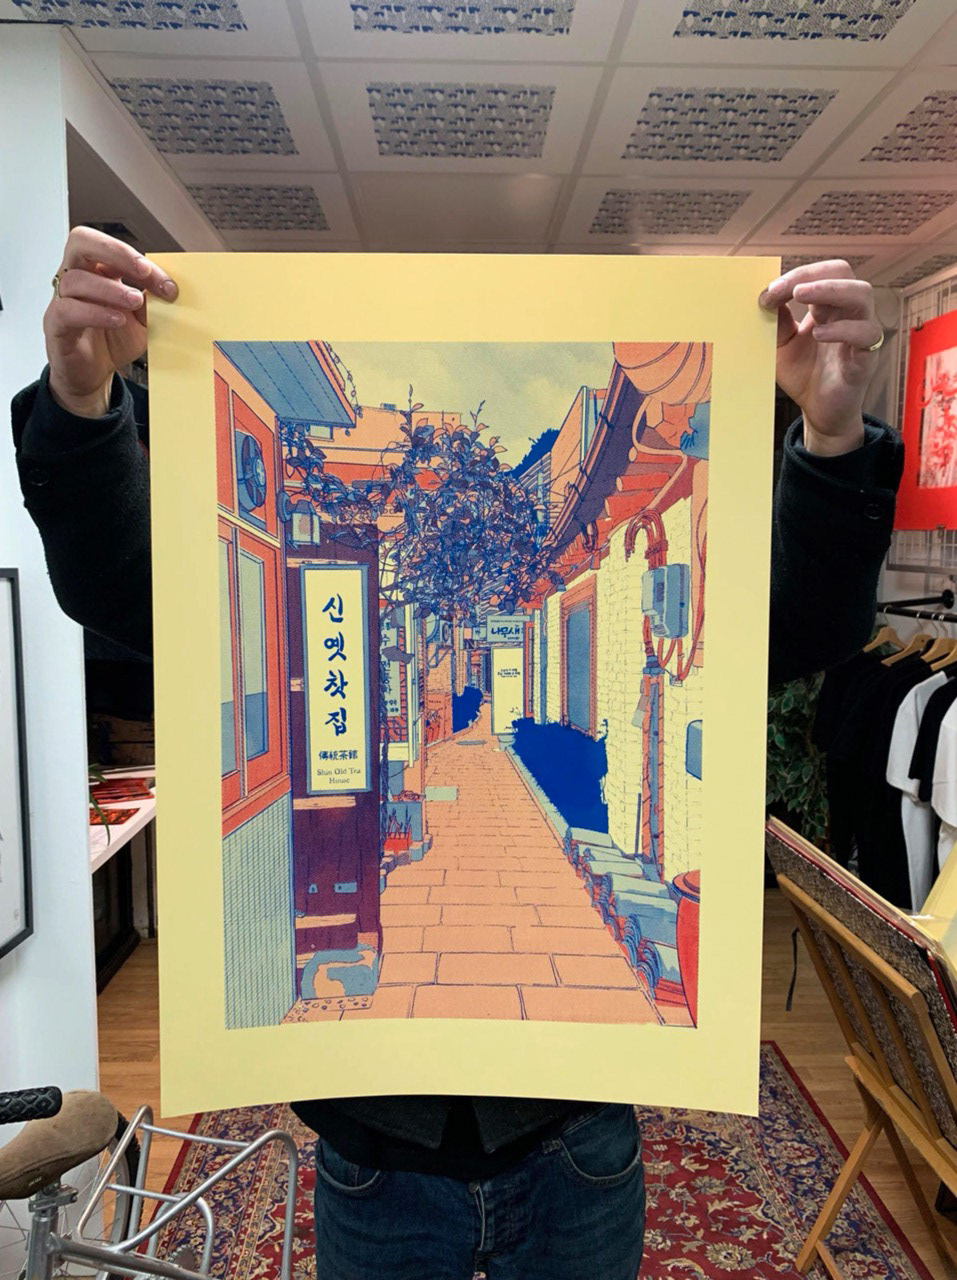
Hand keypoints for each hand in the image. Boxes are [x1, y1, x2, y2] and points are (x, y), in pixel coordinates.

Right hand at [44, 226, 177, 417]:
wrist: (94, 374)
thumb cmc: (113, 342)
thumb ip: (152, 304)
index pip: (111, 248)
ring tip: (135, 301)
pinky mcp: (56, 325)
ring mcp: (63, 300)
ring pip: (75, 279)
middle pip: (81, 242)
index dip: (138, 259)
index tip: (166, 283)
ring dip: (110, 288)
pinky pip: (67, 311)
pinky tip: (117, 320)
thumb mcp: (142, 322)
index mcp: (97, 271)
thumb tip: (169, 288)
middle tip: (143, 271)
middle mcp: (77, 279)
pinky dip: (95, 313)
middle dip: (116, 252)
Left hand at [759, 260, 881, 455]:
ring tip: (802, 296)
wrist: (817, 411)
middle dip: (814, 275)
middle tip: (788, 288)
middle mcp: (846, 312)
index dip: (796, 276)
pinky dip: (843, 329)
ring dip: (830, 290)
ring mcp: (860, 332)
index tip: (768, 291)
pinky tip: (819, 334)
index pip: (819, 274)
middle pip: (843, 273)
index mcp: (826, 306)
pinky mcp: (867, 356)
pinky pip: (865, 334)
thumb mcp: (781, 345)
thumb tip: (767, 294)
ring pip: (862, 294)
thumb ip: (777, 321)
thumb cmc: (804, 374)